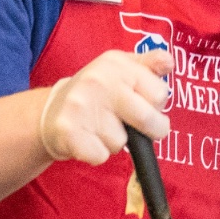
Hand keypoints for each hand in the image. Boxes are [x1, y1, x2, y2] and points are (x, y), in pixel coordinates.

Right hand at [36, 49, 172, 164]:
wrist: (50, 110)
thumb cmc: (98, 92)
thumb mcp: (123, 69)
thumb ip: (150, 64)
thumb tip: (169, 62)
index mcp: (116, 63)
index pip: (160, 94)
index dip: (155, 105)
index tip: (140, 102)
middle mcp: (97, 80)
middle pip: (149, 120)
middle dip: (149, 130)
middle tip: (130, 124)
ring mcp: (80, 105)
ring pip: (123, 142)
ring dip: (116, 141)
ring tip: (99, 126)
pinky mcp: (67, 131)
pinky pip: (101, 156)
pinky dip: (97, 154)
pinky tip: (87, 138)